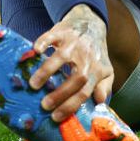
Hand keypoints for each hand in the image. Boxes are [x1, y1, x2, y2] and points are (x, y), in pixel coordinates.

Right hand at [29, 4, 113, 121]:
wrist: (91, 23)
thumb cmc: (95, 52)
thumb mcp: (106, 70)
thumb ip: (104, 87)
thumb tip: (100, 101)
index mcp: (96, 70)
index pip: (85, 92)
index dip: (71, 105)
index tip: (56, 117)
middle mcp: (86, 57)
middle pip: (76, 78)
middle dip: (60, 94)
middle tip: (44, 105)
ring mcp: (74, 43)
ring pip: (62, 57)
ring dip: (46, 72)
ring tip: (33, 85)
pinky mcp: (62, 31)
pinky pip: (51, 36)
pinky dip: (43, 42)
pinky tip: (35, 52)